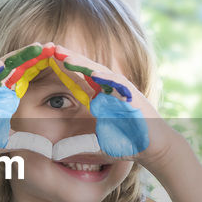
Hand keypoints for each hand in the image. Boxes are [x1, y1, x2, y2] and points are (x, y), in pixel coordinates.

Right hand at [0, 43, 41, 157]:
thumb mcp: (2, 139)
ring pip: (1, 67)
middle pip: (16, 67)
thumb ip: (18, 139)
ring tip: (34, 48)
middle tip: (49, 45)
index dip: (37, 67)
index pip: (24, 77)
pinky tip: (1, 65)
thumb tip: (39, 145)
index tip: (55, 59)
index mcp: (3, 96)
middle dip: (32, 56)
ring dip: (17, 57)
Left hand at [46, 43, 181, 170]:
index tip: (46, 58)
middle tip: (51, 47)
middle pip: (88, 69)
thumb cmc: (128, 143)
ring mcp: (123, 90)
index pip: (81, 77)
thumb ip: (78, 144)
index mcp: (102, 95)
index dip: (65, 67)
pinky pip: (119, 85)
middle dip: (70, 57)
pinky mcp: (134, 96)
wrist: (155, 147)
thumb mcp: (97, 141)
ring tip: (65, 56)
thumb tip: (56, 154)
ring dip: (83, 64)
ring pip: (100, 72)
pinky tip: (93, 73)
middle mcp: (112, 88)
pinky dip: (106, 78)